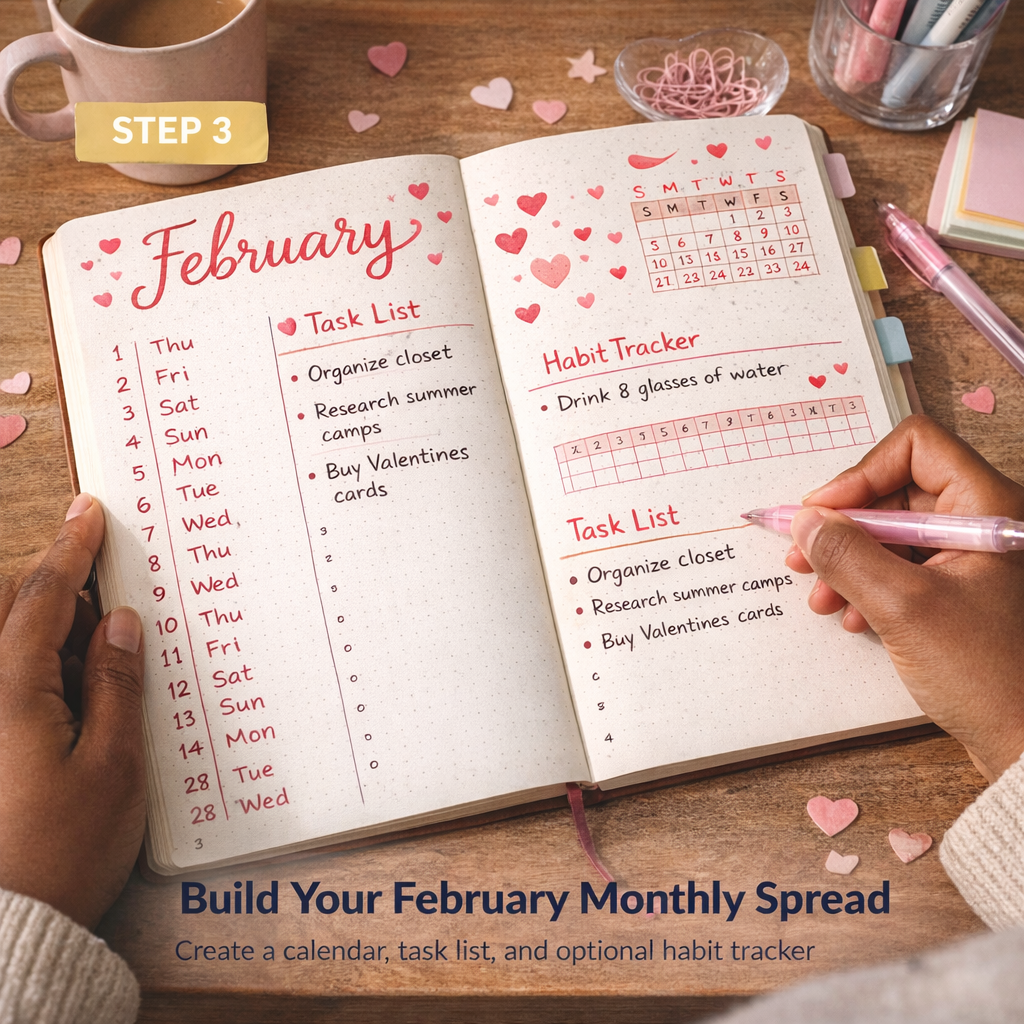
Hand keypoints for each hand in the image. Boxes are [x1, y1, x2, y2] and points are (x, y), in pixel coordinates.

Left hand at [0, 493, 145, 929]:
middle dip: (53, 592)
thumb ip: (118, 683)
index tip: (89, 512)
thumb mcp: (114, 765)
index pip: (40, 597)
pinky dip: (34, 667)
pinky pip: (3, 678)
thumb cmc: (63, 853)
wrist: (9, 928)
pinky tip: (71, 697)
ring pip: (3, 642)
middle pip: (7, 610)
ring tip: (95, 671)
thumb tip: (122, 623)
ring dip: (47, 634)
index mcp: (9, 693)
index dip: (70, 549)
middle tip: (105, 618)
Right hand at [786, 415, 1023, 782]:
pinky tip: (851, 616)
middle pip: (895, 490)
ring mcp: (970, 557)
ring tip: (822, 597)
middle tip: (803, 556)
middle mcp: (981, 522)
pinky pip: (901, 565)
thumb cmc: (986, 674)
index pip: (915, 448)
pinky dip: (867, 584)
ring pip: (892, 531)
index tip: (822, 513)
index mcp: (988, 508)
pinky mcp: (957, 589)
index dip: (861, 474)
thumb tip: (805, 521)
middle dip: (844, 526)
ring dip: (847, 560)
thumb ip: (847, 556)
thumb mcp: (903, 607)